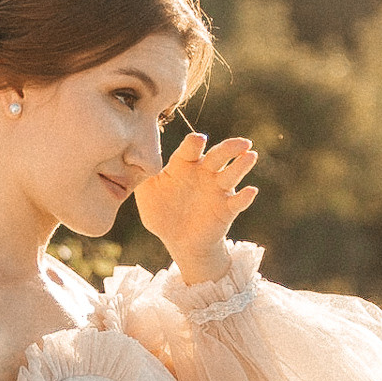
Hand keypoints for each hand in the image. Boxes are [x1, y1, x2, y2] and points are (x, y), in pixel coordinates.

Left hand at [133, 131, 258, 283]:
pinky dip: (245, 197)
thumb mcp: (146, 193)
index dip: (194, 144)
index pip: (190, 149)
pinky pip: (237, 202)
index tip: (197, 140)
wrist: (178, 240)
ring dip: (242, 166)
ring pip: (232, 174)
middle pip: (218, 156)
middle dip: (229, 147)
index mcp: (184, 164)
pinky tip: (250, 191)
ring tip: (251, 156)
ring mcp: (217, 190)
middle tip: (240, 142)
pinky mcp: (226, 209)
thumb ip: (142, 176)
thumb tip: (131, 161)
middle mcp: (204, 173)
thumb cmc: (161, 211)